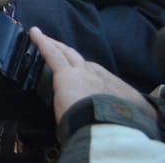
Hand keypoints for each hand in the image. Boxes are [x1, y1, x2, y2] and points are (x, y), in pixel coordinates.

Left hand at [29, 27, 156, 124]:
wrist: (112, 129)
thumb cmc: (119, 131)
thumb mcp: (130, 121)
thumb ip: (119, 117)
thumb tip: (113, 124)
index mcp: (115, 90)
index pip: (97, 78)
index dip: (86, 74)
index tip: (81, 74)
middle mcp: (101, 77)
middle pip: (82, 62)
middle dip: (71, 55)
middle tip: (61, 50)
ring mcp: (83, 73)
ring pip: (67, 54)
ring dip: (56, 45)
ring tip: (46, 39)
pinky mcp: (66, 73)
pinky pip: (52, 53)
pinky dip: (42, 42)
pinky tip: (34, 33)